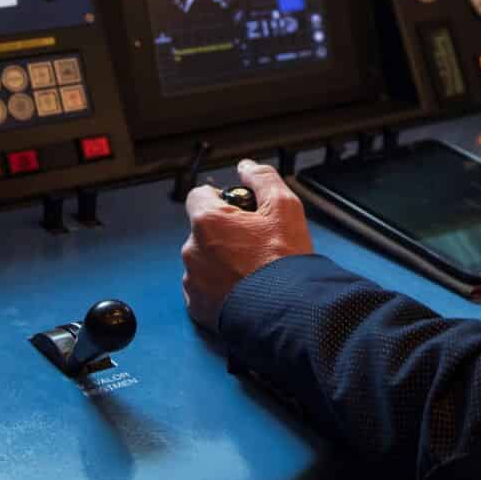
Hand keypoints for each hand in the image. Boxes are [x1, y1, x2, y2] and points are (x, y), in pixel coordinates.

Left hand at [181, 160, 313, 330]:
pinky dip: (219, 287)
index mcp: (207, 222)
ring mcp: (193, 281)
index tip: (239, 209)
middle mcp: (192, 250)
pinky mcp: (198, 307)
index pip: (199, 195)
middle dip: (224, 233)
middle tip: (255, 243)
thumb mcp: (284, 207)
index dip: (220, 198)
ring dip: (221, 261)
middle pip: (203, 230)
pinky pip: (204, 289)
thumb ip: (262, 178)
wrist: (287, 312)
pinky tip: (244, 289)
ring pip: (203, 260)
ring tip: (252, 270)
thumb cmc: (284, 262)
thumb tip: (247, 167)